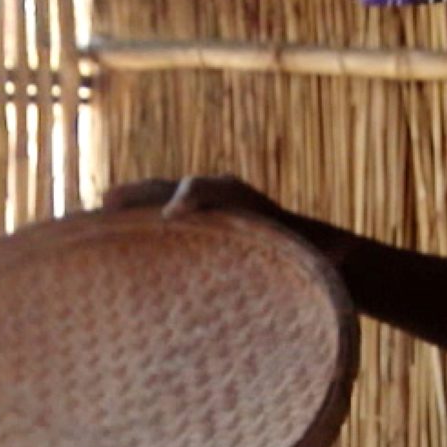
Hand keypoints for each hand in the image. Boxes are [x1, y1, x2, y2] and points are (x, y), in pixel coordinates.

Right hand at [102, 175, 348, 262]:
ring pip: (159, 198)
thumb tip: (349, 253)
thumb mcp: (324, 259)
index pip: (212, 190)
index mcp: (247, 203)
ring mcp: (202, 208)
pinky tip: (104, 234)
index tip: (172, 216)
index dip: (192, 197)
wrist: (304, 247)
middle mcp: (221, 196)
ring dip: (130, 203)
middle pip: (176, 187)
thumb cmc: (312, 260)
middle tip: (111, 201)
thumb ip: (334, 256)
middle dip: (145, 193)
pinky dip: (133, 220)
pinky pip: (156, 216)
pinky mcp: (191, 225)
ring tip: (97, 211)